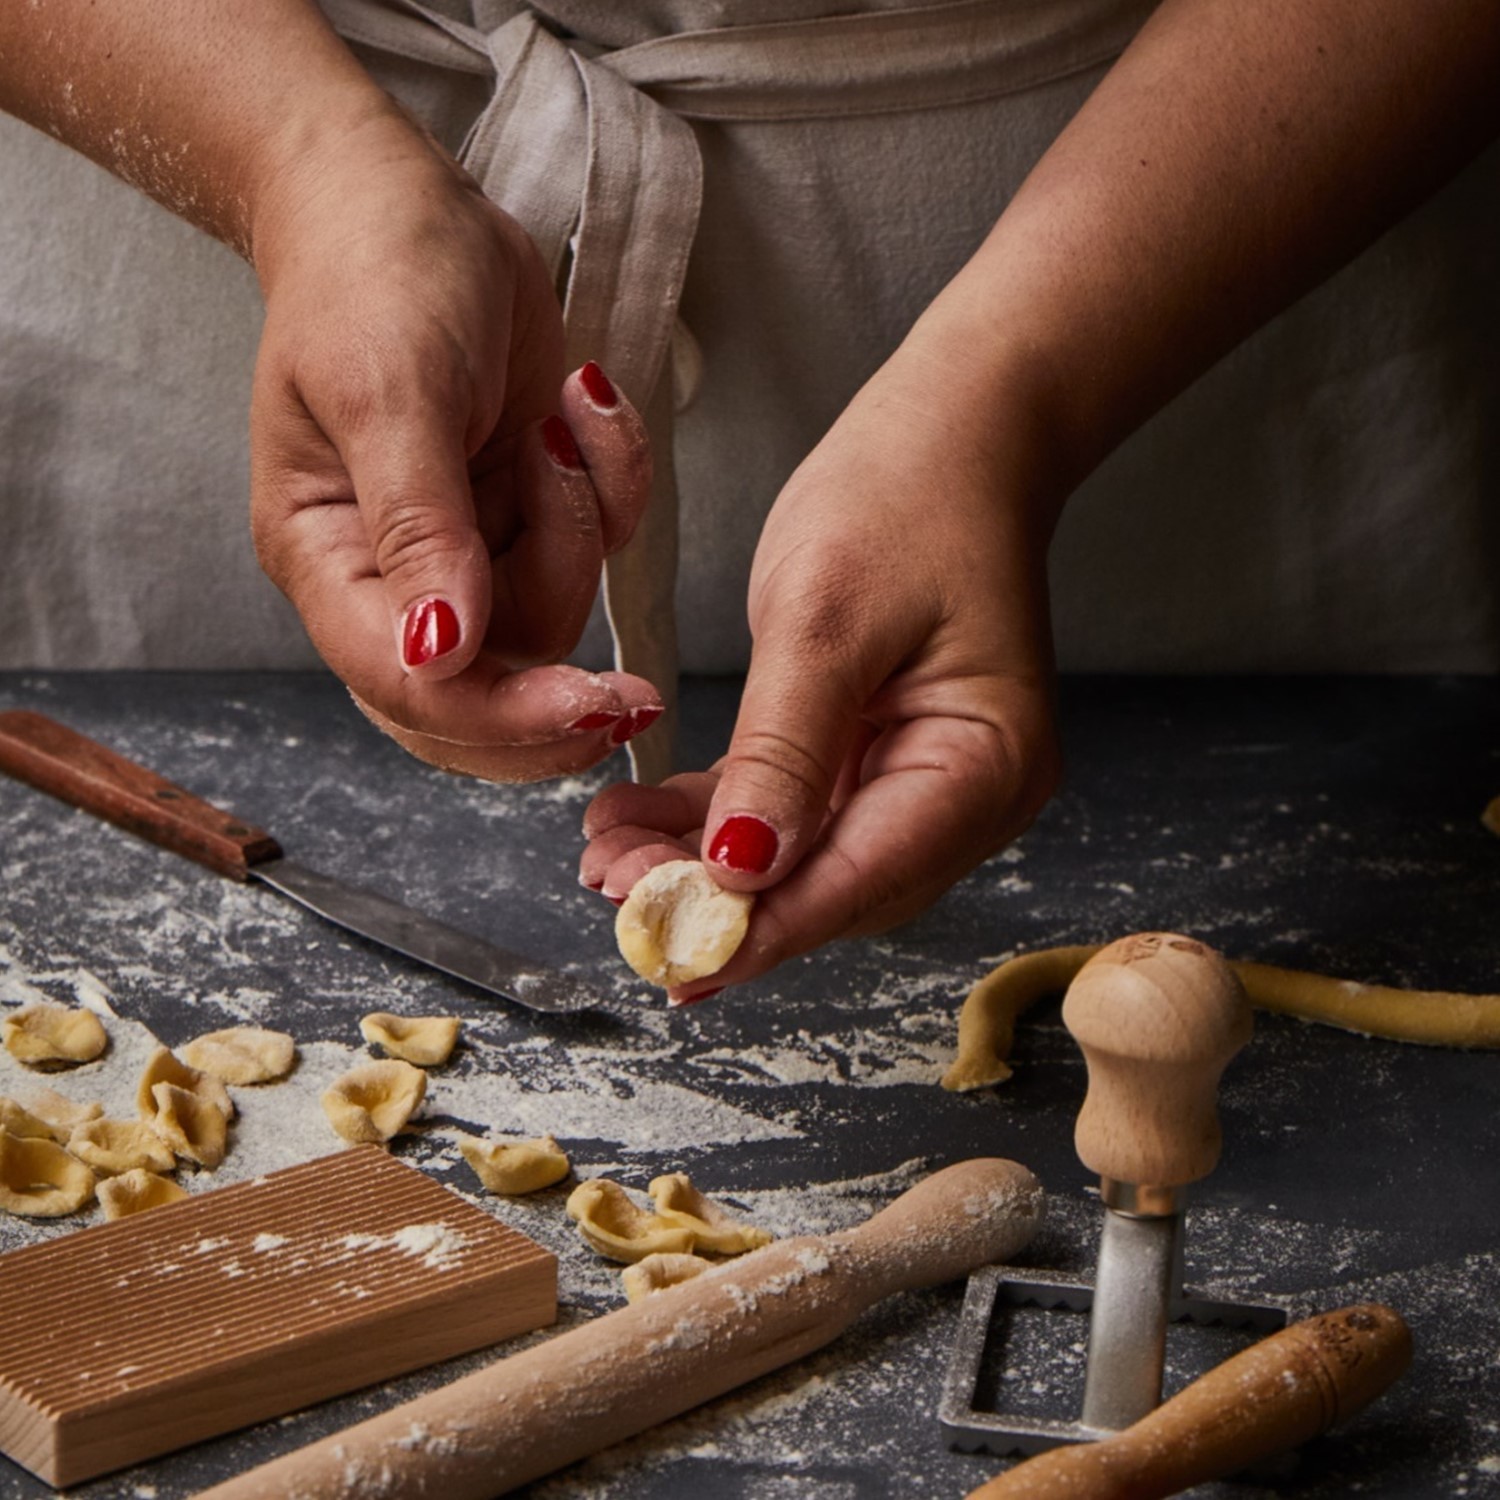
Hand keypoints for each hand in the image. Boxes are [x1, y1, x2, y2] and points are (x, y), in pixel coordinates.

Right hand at [249, 109, 659, 780]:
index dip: (501, 716)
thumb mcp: (389, 391)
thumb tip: (440, 652)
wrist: (408, 202)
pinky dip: (615, 482)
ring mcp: (465, 549)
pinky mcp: (526, 511)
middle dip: (558, 692)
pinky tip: (582, 401)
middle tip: (634, 695)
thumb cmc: (372, 278)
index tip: (593, 707)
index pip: (410, 687)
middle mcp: (393, 576)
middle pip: (480, 696)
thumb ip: (417, 526)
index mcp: (330, 562)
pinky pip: (599, 543)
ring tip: (560, 420)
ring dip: (584, 524)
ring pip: (553, 615)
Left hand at [581, 332, 1061, 997]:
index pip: (863, 878)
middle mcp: (969, 793)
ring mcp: (926, 778)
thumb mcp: (825, 618)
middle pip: (836, 885)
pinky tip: (644, 823)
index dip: (765, 930)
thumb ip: (782, 751)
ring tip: (608, 861)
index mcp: (983, 766)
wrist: (952, 435)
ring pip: (806, 858)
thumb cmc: (906, 498)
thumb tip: (738, 873)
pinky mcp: (880, 754)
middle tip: (617, 896)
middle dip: (724, 904)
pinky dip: (722, 822)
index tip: (676, 963)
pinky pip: (795, 812)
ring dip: (707, 869)